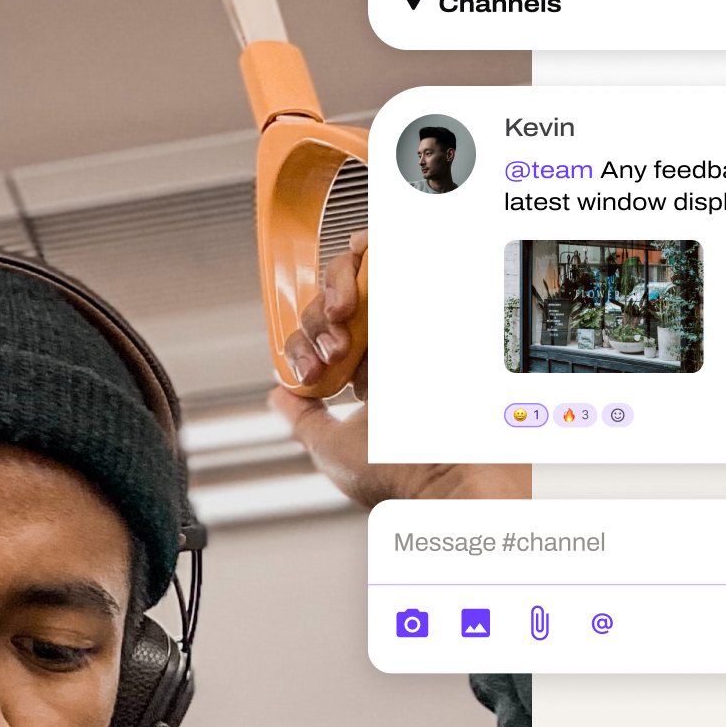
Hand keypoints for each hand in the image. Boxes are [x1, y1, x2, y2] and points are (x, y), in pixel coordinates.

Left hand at [272, 231, 531, 506]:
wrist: (447, 472)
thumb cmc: (398, 473)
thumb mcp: (331, 447)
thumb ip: (302, 418)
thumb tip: (278, 393)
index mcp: (371, 373)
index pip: (326, 335)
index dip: (305, 343)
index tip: (310, 372)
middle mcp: (391, 343)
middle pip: (337, 299)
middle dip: (318, 317)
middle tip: (331, 350)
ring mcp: (411, 320)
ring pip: (361, 270)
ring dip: (337, 286)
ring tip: (341, 318)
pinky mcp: (431, 302)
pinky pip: (394, 254)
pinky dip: (367, 253)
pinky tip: (354, 280)